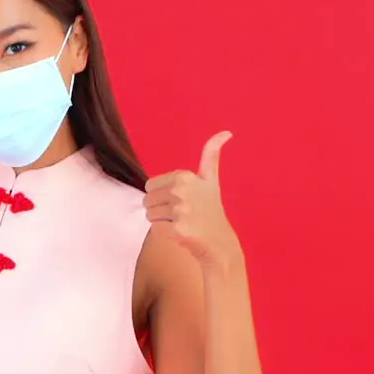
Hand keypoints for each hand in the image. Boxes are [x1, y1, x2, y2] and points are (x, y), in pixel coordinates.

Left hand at [144, 131, 242, 268]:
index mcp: (184, 176)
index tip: (181, 200)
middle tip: (180, 214)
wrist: (219, 242)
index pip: (149, 185)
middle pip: (147, 200)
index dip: (162, 195)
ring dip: (161, 221)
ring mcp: (180, 210)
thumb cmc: (211, 209)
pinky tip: (181, 233)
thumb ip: (212, 154)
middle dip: (160, 209)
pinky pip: (155, 229)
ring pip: (149, 214)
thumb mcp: (210, 179)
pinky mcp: (177, 228)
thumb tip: (226, 132)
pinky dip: (164, 233)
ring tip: (181, 223)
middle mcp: (181, 190)